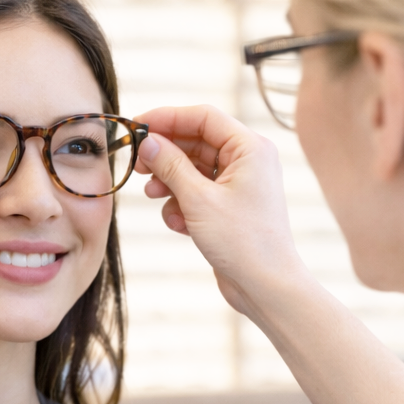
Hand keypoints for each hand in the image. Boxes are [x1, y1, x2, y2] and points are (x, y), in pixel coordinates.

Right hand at [135, 105, 307, 319]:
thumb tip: (147, 141)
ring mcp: (239, 184)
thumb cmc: (243, 242)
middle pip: (195, 141)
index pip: (202, 117)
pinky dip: (182, 203)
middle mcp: (247, 161)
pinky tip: (179, 223)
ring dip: (170, 181)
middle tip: (137, 164)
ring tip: (153, 195)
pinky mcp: (229, 206)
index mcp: (250, 148)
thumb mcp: (198, 200)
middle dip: (165, 154)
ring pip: (193, 168)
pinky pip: (198, 192)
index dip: (166, 118)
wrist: (266, 287)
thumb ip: (170, 165)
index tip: (137, 127)